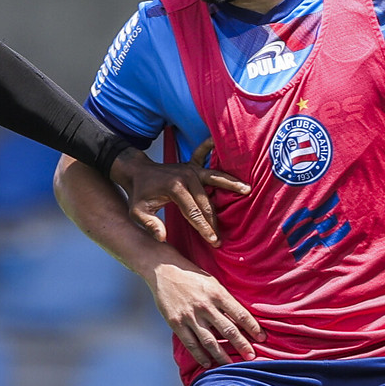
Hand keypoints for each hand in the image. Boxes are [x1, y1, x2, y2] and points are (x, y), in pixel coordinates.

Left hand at [111, 142, 249, 245]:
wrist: (136, 172)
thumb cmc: (138, 194)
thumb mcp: (137, 212)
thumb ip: (150, 225)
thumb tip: (162, 238)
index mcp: (175, 189)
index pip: (194, 213)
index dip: (204, 228)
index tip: (213, 241)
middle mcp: (186, 177)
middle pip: (206, 202)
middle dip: (214, 221)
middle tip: (221, 238)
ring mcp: (191, 169)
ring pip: (215, 180)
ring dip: (231, 184)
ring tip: (248, 190)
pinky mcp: (192, 166)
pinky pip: (205, 155)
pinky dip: (214, 149)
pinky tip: (222, 144)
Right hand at [150, 260, 263, 367]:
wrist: (163, 269)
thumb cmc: (192, 275)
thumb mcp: (213, 282)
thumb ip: (224, 300)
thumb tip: (240, 318)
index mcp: (217, 293)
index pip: (240, 314)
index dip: (253, 327)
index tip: (262, 338)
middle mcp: (205, 306)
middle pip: (228, 330)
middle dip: (242, 345)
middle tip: (252, 357)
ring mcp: (190, 316)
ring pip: (210, 341)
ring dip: (222, 356)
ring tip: (231, 366)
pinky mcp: (176, 323)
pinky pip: (190, 343)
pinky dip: (200, 355)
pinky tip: (208, 363)